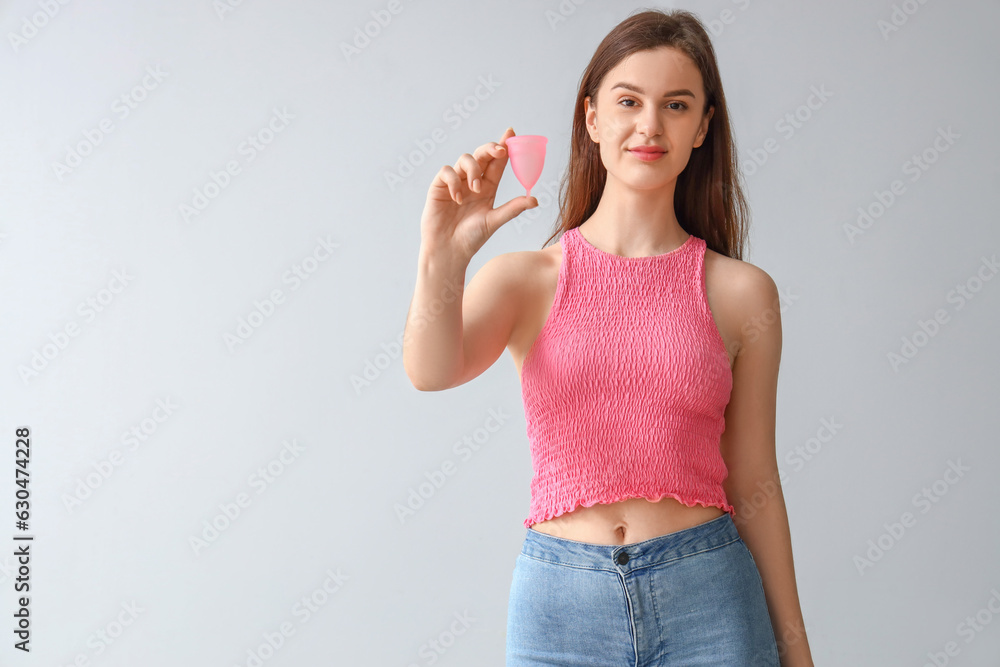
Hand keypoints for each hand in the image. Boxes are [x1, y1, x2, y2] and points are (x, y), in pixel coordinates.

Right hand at [420, 127, 537, 261]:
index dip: (504, 147)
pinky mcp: (439, 187)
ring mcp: (455, 183)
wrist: (448, 251)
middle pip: (481, 155)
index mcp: (488, 188)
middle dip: (490, 148)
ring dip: (472, 170)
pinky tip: (457, 198)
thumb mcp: (494, 221)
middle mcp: (472, 182)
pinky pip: (446, 171)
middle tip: (499, 151)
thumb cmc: (471, 239)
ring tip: (476, 190)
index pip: (497, 163)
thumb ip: (512, 208)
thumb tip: (535, 200)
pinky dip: (454, 181)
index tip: (511, 133)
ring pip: (464, 159)